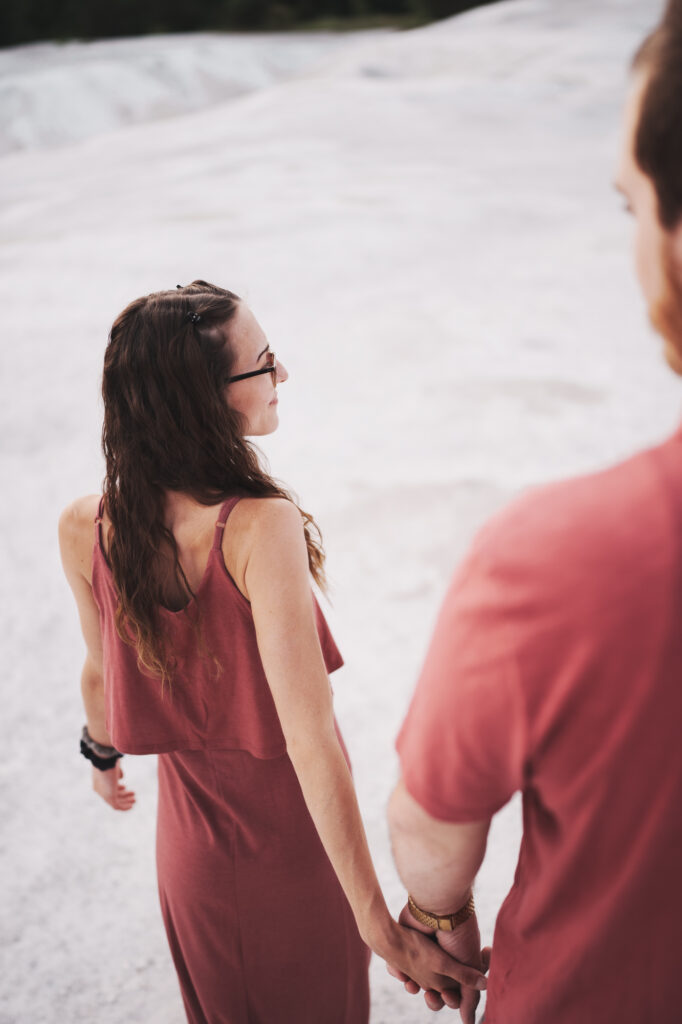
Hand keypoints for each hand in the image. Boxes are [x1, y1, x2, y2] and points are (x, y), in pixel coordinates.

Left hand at [92, 761, 135, 809]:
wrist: (104, 760)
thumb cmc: (109, 759)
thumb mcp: (114, 765)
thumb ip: (117, 772)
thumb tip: (121, 777)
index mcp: (99, 781)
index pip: (108, 788)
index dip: (117, 788)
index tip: (125, 787)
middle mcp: (100, 789)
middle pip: (112, 795)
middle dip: (123, 795)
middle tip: (133, 794)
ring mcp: (104, 794)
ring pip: (115, 801)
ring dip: (125, 801)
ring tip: (134, 800)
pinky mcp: (109, 797)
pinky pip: (117, 806)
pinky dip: (124, 807)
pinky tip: (131, 806)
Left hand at [387, 902, 490, 1021]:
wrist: (432, 911)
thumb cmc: (454, 937)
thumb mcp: (464, 966)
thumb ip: (469, 992)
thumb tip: (469, 1022)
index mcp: (455, 966)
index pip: (454, 992)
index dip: (452, 999)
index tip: (452, 995)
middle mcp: (439, 962)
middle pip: (434, 993)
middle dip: (433, 999)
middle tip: (432, 993)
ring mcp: (421, 955)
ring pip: (415, 984)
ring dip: (413, 987)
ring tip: (412, 983)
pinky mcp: (405, 947)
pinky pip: (397, 968)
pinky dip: (398, 972)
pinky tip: (400, 971)